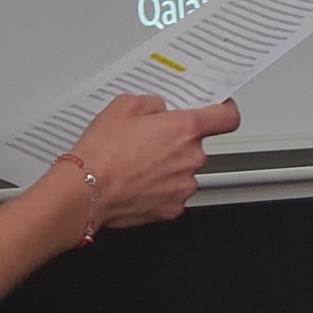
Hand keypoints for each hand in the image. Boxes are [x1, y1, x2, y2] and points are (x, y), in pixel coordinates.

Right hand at [66, 93, 240, 230]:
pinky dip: (159, 189)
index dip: (225, 111)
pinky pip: (173, 193)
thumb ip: (153, 104)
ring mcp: (183, 186)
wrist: (85, 191)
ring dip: (168, 166)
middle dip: (177, 142)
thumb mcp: (124, 105)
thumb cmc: (102, 151)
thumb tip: (159, 110)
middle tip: (149, 140)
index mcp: (185, 129)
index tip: (220, 110)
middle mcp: (191, 158)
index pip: (226, 118)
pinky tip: (137, 182)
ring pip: (184, 171)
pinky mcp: (172, 208)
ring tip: (137, 164)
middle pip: (196, 146)